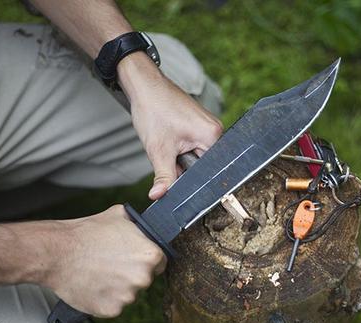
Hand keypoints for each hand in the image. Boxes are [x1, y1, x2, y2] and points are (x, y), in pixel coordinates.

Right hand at [44, 205, 165, 317]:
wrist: (57, 252)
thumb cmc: (86, 233)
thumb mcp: (119, 215)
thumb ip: (139, 225)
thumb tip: (146, 225)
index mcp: (151, 255)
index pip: (160, 263)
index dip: (146, 260)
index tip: (133, 259)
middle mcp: (143, 278)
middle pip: (145, 279)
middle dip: (132, 274)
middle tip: (112, 265)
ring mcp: (128, 296)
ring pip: (129, 294)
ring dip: (118, 287)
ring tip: (99, 273)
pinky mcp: (112, 310)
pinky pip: (113, 306)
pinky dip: (105, 299)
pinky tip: (94, 285)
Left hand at [118, 53, 223, 199]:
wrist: (144, 86)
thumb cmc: (154, 110)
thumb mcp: (159, 150)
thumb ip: (164, 177)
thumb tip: (159, 197)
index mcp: (213, 136)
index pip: (208, 171)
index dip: (191, 179)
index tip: (177, 180)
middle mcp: (216, 131)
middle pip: (203, 165)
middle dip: (183, 167)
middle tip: (167, 156)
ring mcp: (208, 127)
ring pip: (196, 157)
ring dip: (180, 158)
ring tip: (167, 142)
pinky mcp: (199, 125)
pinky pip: (193, 146)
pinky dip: (179, 149)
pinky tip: (169, 138)